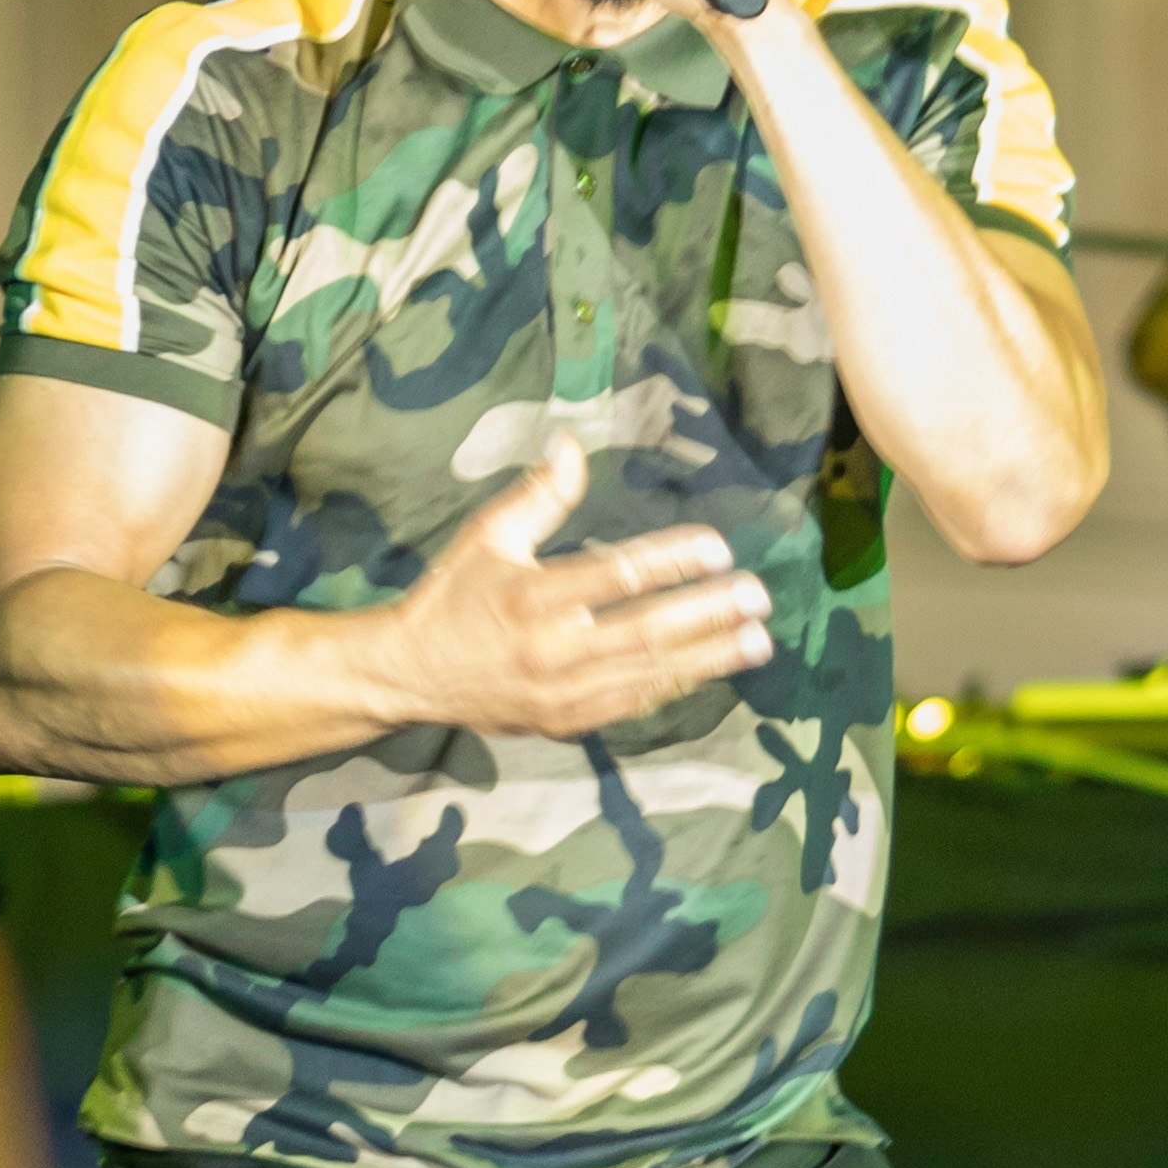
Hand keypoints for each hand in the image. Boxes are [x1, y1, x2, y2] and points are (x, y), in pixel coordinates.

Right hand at [373, 433, 775, 737]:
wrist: (409, 675)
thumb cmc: (453, 595)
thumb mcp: (487, 535)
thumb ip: (538, 496)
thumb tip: (573, 446)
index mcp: (532, 596)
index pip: (617, 575)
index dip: (673, 560)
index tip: (719, 548)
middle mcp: (551, 649)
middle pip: (645, 631)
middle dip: (708, 614)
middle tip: (757, 597)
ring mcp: (560, 693)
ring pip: (647, 674)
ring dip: (708, 658)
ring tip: (758, 641)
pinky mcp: (564, 721)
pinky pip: (630, 705)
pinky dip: (673, 688)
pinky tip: (711, 672)